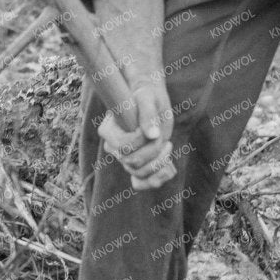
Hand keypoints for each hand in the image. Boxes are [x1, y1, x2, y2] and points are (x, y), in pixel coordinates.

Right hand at [97, 74, 175, 190]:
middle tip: (163, 136)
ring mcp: (125, 158)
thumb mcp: (148, 99)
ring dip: (159, 163)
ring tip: (168, 146)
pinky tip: (170, 168)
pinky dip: (157, 180)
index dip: (140, 141)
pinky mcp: (137, 165)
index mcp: (108, 131)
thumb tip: (153, 135)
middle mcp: (113, 147)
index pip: (122, 147)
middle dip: (153, 151)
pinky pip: (141, 183)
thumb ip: (148, 114)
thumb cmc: (147, 96)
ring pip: (139, 174)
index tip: (151, 129)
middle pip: (132, 162)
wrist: (153, 103)